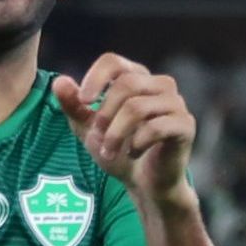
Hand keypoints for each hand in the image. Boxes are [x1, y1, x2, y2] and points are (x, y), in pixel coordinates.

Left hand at [54, 53, 196, 201]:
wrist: (146, 184)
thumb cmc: (119, 152)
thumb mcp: (89, 130)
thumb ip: (74, 107)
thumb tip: (59, 82)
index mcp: (137, 78)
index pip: (114, 61)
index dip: (95, 78)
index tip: (83, 101)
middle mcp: (160, 84)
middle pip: (126, 85)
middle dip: (105, 114)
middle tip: (97, 137)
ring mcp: (175, 103)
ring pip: (138, 107)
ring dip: (117, 133)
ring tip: (110, 151)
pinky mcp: (185, 125)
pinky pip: (157, 127)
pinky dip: (137, 143)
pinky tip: (133, 153)